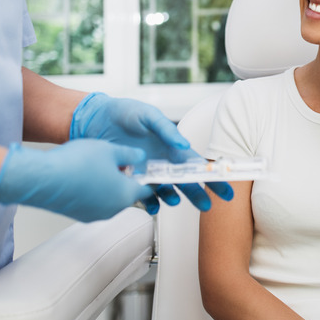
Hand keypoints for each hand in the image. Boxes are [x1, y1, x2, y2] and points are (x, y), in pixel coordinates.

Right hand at [0, 140, 153, 221]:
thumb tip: (140, 157)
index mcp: (126, 194)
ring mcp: (95, 214)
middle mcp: (113, 209)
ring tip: (98, 166)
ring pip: (110, 199)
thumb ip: (131, 154)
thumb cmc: (75, 164)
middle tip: (120, 163)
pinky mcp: (79, 215)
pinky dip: (94, 192)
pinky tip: (84, 176)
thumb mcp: (111, 150)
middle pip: (129, 194)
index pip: (149, 190)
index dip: (151, 178)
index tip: (151, 172)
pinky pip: (94, 203)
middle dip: (127, 179)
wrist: (42, 178)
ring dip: (109, 185)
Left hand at [69, 93, 232, 211]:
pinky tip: (151, 206)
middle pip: (186, 183)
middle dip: (198, 195)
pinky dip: (149, 203)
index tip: (224, 190)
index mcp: (172, 147)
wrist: (95, 119)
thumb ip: (166, 129)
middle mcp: (163, 162)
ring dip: (172, 198)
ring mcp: (148, 172)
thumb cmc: (124, 112)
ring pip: (167, 192)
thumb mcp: (148, 116)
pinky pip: (144, 197)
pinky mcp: (131, 179)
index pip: (198, 165)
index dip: (212, 178)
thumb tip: (183, 144)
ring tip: (173, 201)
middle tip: (206, 207)